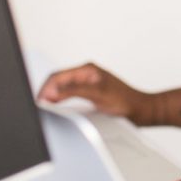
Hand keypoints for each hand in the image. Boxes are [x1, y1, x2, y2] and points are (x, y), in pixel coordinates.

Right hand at [38, 63, 158, 124]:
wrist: (142, 111)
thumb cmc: (127, 103)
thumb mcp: (98, 96)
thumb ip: (75, 91)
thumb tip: (54, 91)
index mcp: (87, 69)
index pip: (58, 76)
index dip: (46, 88)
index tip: (39, 101)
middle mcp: (86, 73)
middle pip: (58, 80)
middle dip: (46, 91)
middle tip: (39, 106)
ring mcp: (87, 82)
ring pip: (62, 86)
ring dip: (52, 94)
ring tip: (44, 106)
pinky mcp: (89, 91)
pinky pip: (69, 92)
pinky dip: (60, 98)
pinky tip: (56, 106)